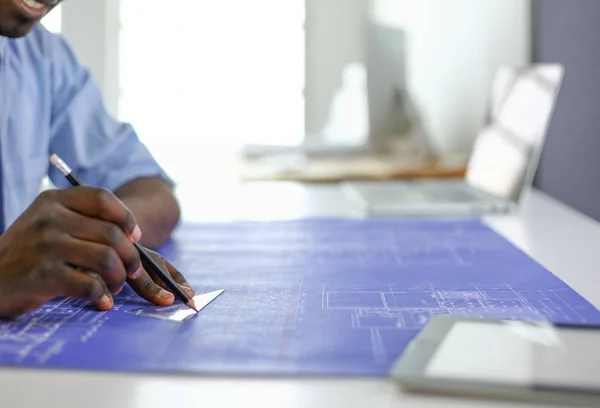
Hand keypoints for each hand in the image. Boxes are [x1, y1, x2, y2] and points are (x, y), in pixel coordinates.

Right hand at [0, 187, 185, 317]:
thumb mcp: (47, 225)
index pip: (102, 198)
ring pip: (107, 259)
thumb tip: (133, 237)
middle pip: (112, 233)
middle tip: (132, 272)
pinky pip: (90, 285)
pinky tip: (101, 301)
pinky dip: (102, 296)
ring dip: (119, 278)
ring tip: (114, 287)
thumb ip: (82, 222)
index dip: (126, 218)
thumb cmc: (26, 254)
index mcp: (53, 200)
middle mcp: (50, 218)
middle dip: (131, 257)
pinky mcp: (43, 275)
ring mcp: (46, 246)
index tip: (135, 237)